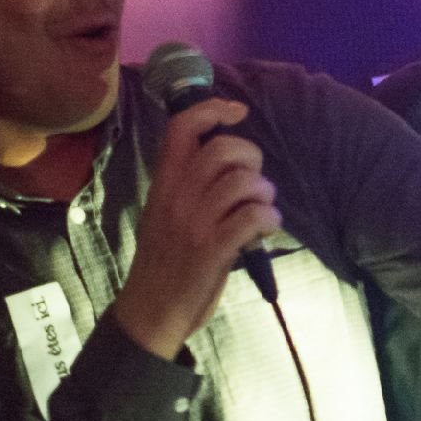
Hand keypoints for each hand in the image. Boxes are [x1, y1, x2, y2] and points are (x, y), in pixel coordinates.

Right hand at [112, 99, 280, 358]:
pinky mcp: (214, 249)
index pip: (182, 127)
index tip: (238, 111)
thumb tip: (229, 157)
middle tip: (253, 181)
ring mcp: (195, 223)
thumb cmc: (164, 261)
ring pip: (244, 182)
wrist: (150, 311)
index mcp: (163, 183)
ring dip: (264, 193)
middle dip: (251, 157)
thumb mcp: (164, 213)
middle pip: (223, 149)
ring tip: (261, 210)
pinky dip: (270, 219)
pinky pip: (254, 216)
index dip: (213, 108)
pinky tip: (266, 229)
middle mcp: (177, 196)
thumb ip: (187, 184)